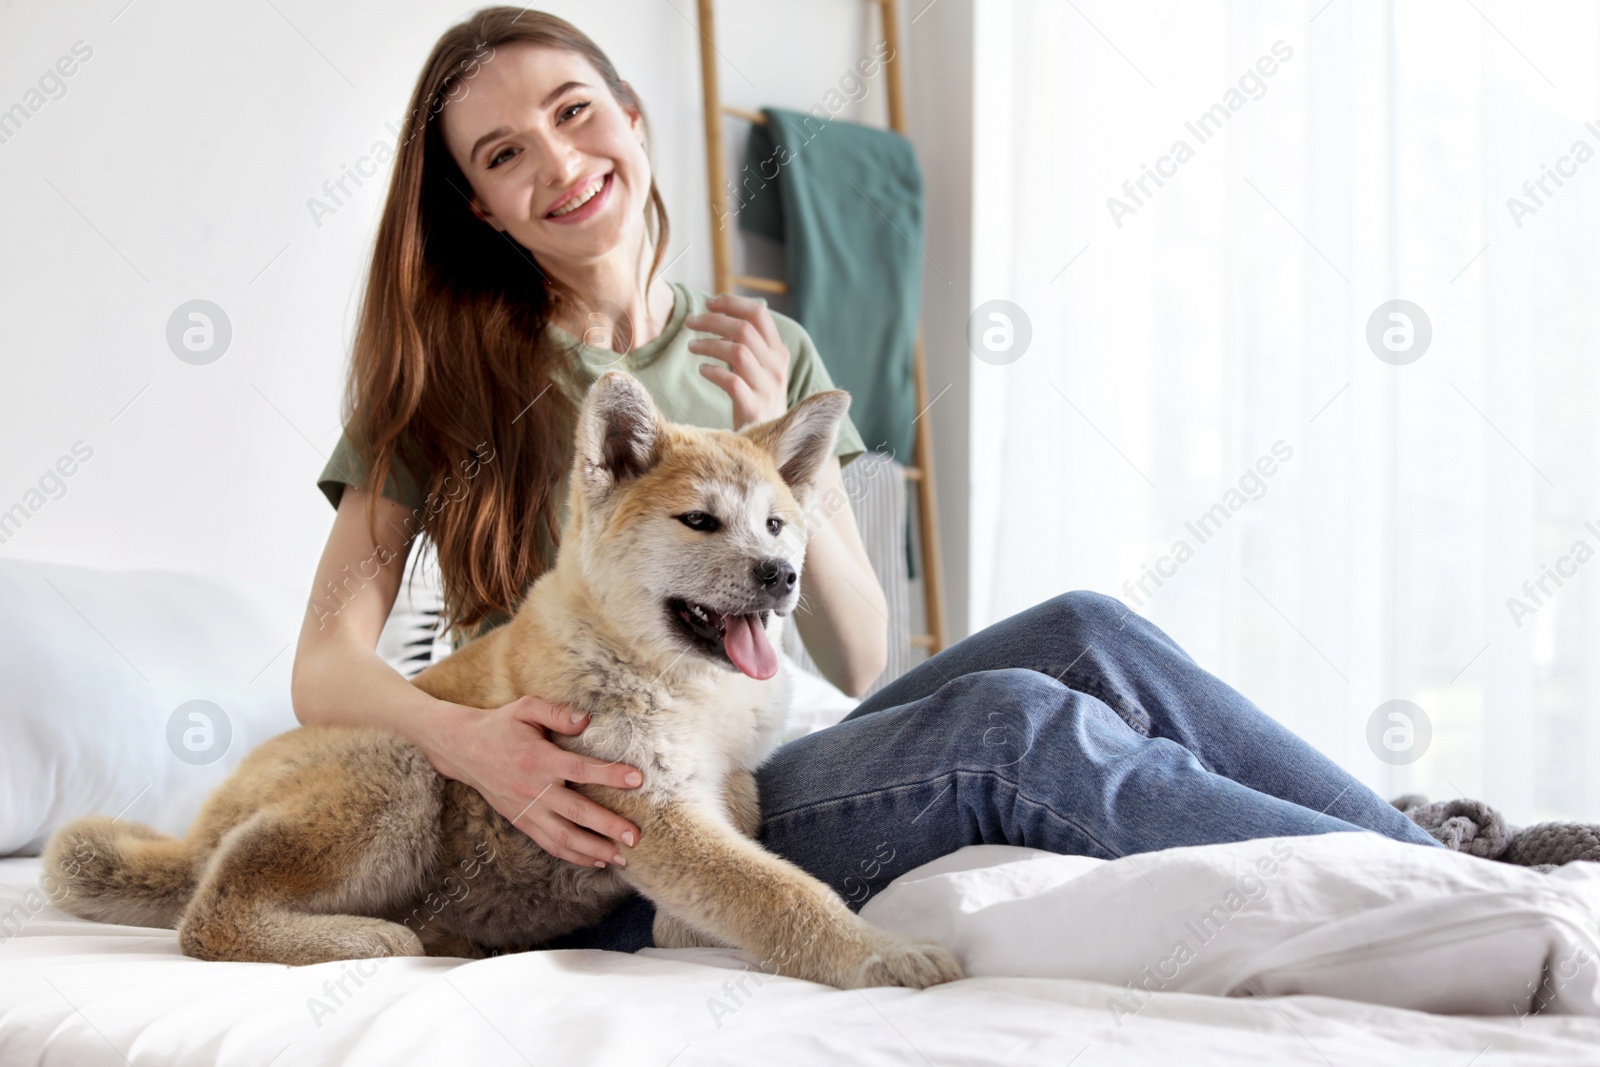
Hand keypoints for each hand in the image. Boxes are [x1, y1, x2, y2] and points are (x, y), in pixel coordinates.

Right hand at [420, 695, 643, 868]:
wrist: (463, 750)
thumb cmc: (500, 725)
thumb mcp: (525, 708)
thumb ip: (556, 712)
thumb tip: (587, 719)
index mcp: (538, 759)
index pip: (580, 770)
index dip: (609, 775)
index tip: (637, 779)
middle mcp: (533, 789)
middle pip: (576, 812)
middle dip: (607, 826)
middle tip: (635, 836)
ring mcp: (527, 810)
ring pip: (563, 837)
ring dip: (593, 850)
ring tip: (621, 858)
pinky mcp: (522, 822)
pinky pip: (549, 844)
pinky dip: (572, 856)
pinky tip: (595, 861)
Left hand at [689, 293, 791, 429]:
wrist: (770, 443)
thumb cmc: (759, 402)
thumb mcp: (762, 370)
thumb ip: (749, 345)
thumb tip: (721, 318)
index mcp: (779, 353)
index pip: (759, 314)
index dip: (733, 304)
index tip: (709, 302)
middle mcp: (776, 367)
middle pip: (744, 329)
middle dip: (713, 320)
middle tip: (690, 321)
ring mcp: (767, 388)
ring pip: (738, 351)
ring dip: (709, 344)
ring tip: (691, 346)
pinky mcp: (754, 408)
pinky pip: (731, 382)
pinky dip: (713, 372)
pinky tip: (702, 370)